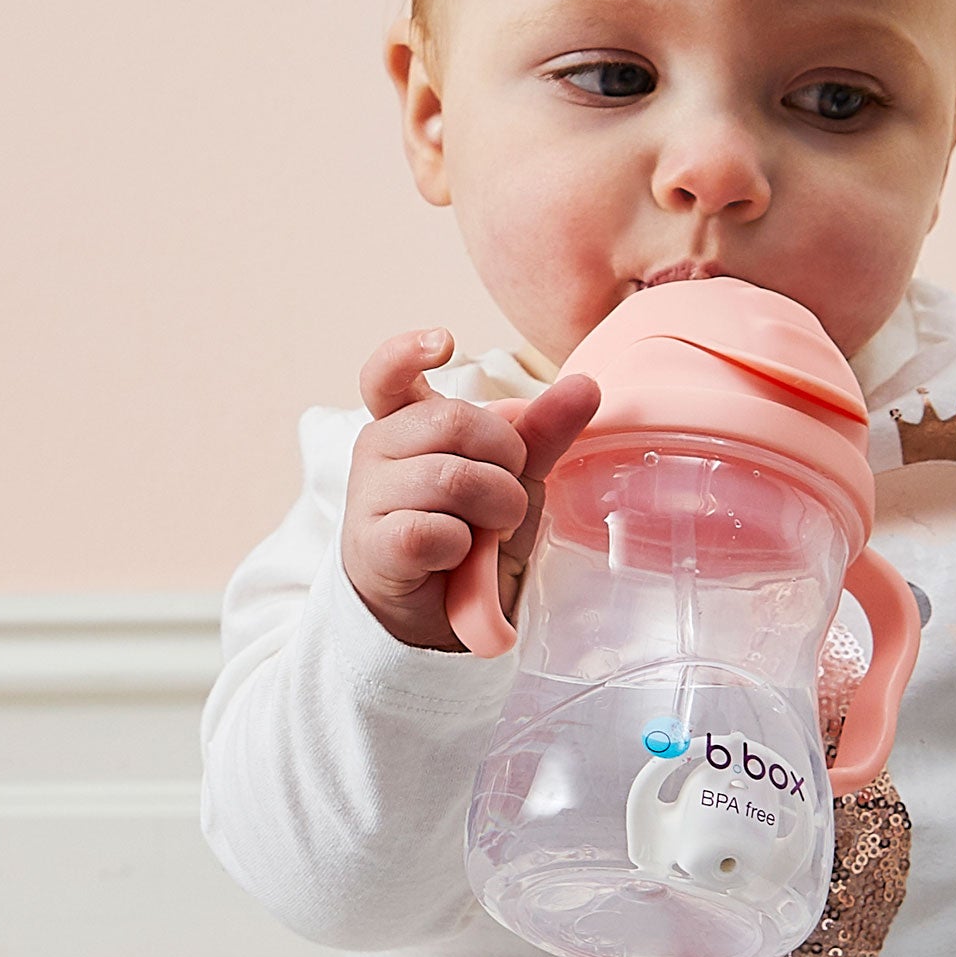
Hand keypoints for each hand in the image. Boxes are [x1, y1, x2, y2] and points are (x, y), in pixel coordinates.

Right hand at [342, 328, 599, 649]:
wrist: (441, 614)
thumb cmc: (471, 532)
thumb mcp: (515, 478)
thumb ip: (543, 431)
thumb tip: (586, 384)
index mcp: (408, 421)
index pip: (387, 373)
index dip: (408, 351)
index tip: (444, 342)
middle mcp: (378, 448)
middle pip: (454, 420)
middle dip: (504, 459)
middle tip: (506, 494)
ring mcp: (369, 495)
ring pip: (451, 478)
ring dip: (493, 510)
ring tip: (488, 533)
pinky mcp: (372, 544)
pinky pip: (432, 531)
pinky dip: (462, 548)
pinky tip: (457, 558)